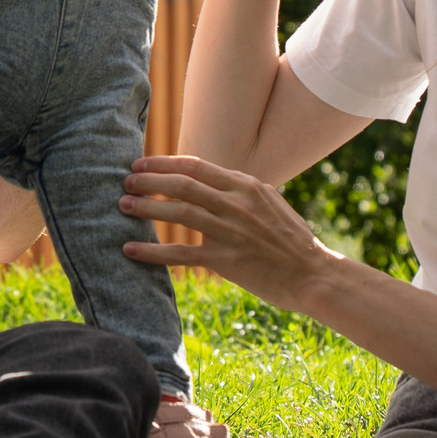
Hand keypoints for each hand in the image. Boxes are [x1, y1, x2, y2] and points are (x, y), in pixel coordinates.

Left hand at [120, 153, 338, 310]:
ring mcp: (230, 231)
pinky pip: (180, 253)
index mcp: (246, 186)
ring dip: (147, 207)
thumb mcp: (269, 203)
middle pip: (182, 184)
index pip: (196, 166)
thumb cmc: (291, 241)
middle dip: (149, 180)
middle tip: (125, 181)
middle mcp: (236, 203)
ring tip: (123, 206)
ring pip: (178, 212)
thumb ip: (239, 192)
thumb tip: (210, 184)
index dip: (164, 163)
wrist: (313, 274)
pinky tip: (130, 249)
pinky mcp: (225, 260)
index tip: (141, 164)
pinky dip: (152, 251)